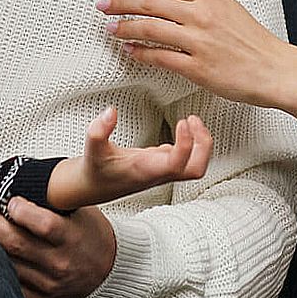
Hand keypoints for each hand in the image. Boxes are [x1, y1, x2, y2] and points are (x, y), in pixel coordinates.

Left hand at [0, 197, 117, 297]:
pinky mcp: (39, 296)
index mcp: (71, 239)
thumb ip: (53, 201)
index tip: (10, 200)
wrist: (107, 272)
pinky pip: (10, 282)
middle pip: (18, 244)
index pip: (45, 226)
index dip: (24, 213)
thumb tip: (19, 181)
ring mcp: (48, 283)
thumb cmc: (89, 237)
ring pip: (9, 264)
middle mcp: (59, 263)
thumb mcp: (79, 213)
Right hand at [47, 107, 211, 209]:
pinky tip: (183, 128)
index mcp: (147, 171)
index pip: (177, 164)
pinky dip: (192, 143)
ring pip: (195, 165)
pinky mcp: (162, 165)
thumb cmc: (97, 169)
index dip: (185, 144)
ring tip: (193, 121)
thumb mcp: (93, 147)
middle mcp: (159, 173)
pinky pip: (186, 158)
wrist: (95, 185)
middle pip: (196, 170)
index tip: (182, 122)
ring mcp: (163, 170)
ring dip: (202, 145)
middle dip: (203, 146)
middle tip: (194, 121)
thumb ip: (99, 130)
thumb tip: (110, 112)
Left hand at [97, 0, 296, 118]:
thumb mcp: (226, 7)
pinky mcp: (198, 67)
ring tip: (111, 29)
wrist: (276, 69)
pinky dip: (140, 53)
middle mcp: (201, 14)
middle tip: (104, 7)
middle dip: (120, 3)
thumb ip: (195, 1)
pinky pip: (160, 57)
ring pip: (149, 28)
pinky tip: (129, 51)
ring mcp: (199, 41)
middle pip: (148, 2)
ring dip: (125, 28)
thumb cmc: (252, 40)